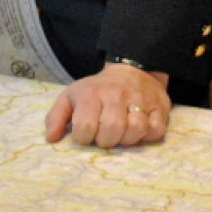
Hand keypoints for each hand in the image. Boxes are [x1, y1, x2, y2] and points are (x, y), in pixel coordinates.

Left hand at [44, 61, 170, 147]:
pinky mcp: (159, 106)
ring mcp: (140, 100)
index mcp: (92, 94)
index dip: (84, 138)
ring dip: (127, 140)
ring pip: (135, 130)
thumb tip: (51, 139)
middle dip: (106, 141)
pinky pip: (156, 130)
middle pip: (111, 130)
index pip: (85, 128)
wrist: (132, 70)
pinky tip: (140, 130)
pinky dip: (147, 136)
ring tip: (122, 134)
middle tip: (105, 136)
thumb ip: (56, 117)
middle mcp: (116, 95)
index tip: (87, 133)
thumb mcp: (71, 97)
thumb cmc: (97, 90)